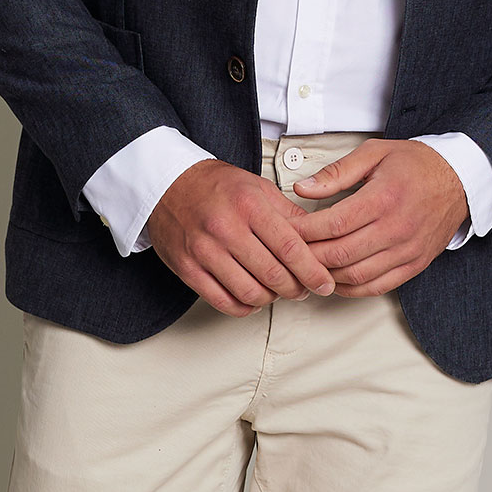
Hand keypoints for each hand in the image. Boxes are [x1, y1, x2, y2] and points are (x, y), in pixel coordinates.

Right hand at [150, 160, 336, 315]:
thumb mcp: (257, 187)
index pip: (290, 248)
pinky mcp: (187, 268)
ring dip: (271, 299)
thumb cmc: (215, 186)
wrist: (167, 184)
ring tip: (276, 292)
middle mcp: (225, 228)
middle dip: (296, 289)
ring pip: (250, 293)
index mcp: (248, 205)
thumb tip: (318, 238)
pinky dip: (244, 307)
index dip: (313, 272)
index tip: (325, 283)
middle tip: (303, 289)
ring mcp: (204, 250)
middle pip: (273, 275)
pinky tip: (252, 299)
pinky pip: (223, 302)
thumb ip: (288, 214)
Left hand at [286, 139, 467, 295]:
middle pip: (340, 254)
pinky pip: (377, 287)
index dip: (303, 231)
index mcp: (384, 198)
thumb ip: (336, 172)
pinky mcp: (414, 264)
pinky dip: (351, 289)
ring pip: (356, 276)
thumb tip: (303, 189)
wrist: (459, 180)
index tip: (286, 229)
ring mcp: (407, 250)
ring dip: (327, 275)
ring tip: (309, 265)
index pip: (333, 224)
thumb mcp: (375, 153)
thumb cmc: (416, 165)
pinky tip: (335, 279)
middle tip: (290, 252)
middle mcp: (397, 228)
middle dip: (308, 256)